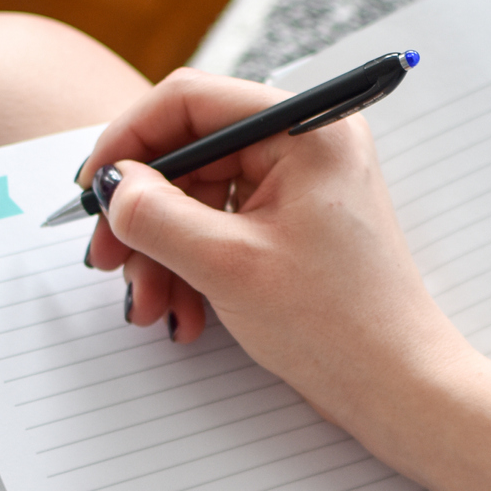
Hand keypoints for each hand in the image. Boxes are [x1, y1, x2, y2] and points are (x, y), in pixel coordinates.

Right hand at [78, 69, 462, 426]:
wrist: (399, 389)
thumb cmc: (336, 325)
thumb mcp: (226, 264)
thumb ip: (155, 214)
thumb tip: (112, 184)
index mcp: (306, 129)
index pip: (191, 101)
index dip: (128, 141)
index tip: (90, 188)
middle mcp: (308, 145)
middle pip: (190, 156)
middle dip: (143, 218)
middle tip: (109, 264)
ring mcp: (303, 188)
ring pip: (200, 200)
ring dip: (163, 254)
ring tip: (153, 310)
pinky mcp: (297, 229)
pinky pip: (223, 231)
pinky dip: (193, 269)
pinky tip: (184, 316)